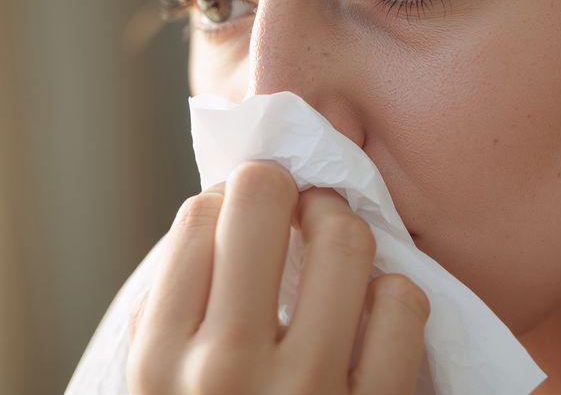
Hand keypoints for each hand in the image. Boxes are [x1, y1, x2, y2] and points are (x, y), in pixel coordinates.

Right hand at [125, 160, 429, 394]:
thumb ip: (172, 321)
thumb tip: (216, 217)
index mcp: (156, 365)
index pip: (197, 219)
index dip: (227, 200)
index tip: (245, 215)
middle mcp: (222, 372)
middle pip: (261, 202)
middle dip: (284, 187)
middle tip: (298, 201)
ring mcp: (305, 394)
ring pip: (345, 242)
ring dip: (345, 228)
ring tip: (341, 242)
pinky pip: (404, 307)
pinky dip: (397, 294)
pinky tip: (379, 308)